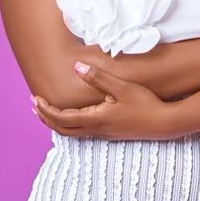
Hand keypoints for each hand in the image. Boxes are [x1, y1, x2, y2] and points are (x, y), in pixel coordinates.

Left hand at [31, 61, 180, 140]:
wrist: (165, 123)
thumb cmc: (145, 103)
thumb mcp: (121, 87)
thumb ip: (98, 77)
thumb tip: (75, 67)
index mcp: (96, 118)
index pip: (62, 117)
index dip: (46, 109)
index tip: (35, 98)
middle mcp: (97, 129)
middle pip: (62, 129)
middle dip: (45, 117)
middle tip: (34, 105)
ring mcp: (104, 133)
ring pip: (72, 133)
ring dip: (56, 122)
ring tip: (46, 111)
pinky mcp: (110, 133)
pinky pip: (82, 132)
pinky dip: (69, 125)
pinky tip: (71, 117)